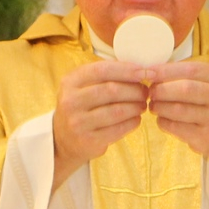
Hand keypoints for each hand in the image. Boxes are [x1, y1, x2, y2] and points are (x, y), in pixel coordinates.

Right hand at [53, 60, 149, 187]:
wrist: (62, 140)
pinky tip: (136, 118)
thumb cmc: (81, 107)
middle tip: (146, 92)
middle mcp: (71, 101)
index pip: (102, 70)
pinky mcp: (88, 140)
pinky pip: (118, 129)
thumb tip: (139, 68)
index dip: (127, 70)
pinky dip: (132, 122)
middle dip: (135, 90)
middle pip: (112, 90)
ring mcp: (78, 122)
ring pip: (117, 111)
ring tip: (142, 104)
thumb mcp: (82, 86)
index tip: (145, 72)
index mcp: (70, 81)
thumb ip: (105, 75)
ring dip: (136, 106)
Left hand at [146, 60, 208, 168]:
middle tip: (151, 92)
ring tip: (154, 106)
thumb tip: (153, 71)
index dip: (167, 70)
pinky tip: (162, 118)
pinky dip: (163, 121)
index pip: (191, 69)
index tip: (150, 72)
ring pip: (178, 110)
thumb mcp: (207, 83)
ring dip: (159, 107)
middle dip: (162, 89)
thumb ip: (185, 75)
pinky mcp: (206, 138)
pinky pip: (176, 127)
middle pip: (185, 89)